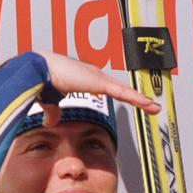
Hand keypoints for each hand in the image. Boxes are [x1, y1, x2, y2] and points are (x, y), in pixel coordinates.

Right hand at [36, 51, 159, 125]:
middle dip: (136, 98)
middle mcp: (96, 76)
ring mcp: (100, 78)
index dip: (121, 95)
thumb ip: (54, 112)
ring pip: (126, 91)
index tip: (129, 101)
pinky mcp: (101, 82)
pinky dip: (137, 99)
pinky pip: (124, 92)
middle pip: (122, 90)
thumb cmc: (43, 79)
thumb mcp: (52, 101)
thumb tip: (51, 122)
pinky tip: (148, 104)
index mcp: (86, 79)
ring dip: (141, 100)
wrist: (38, 69)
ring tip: (154, 107)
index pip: (110, 89)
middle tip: (149, 105)